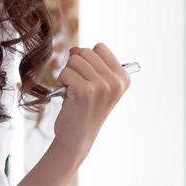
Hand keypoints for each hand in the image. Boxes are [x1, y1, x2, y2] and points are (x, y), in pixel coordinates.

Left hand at [51, 42, 130, 161]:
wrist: (77, 137)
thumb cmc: (84, 108)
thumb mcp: (97, 84)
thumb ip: (91, 63)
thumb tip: (74, 49)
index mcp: (123, 77)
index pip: (100, 47)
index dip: (87, 59)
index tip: (89, 78)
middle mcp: (115, 81)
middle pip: (85, 52)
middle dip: (76, 66)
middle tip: (78, 86)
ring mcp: (101, 86)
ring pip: (74, 61)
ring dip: (67, 75)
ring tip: (73, 92)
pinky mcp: (85, 91)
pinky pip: (65, 72)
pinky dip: (61, 83)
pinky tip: (68, 97)